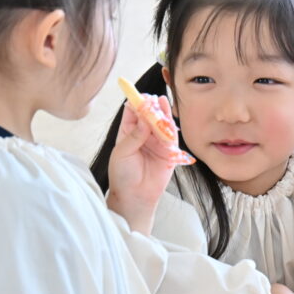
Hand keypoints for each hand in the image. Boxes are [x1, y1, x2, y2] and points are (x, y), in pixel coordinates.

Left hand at [106, 96, 178, 232]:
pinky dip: (171, 128)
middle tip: (152, 99)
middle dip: (151, 106)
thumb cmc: (122, 175)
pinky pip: (171, 137)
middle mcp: (143, 135)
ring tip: (162, 102)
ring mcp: (156, 143)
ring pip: (161, 124)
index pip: (132, 113)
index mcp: (127, 133)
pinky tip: (169, 118)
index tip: (139, 96)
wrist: (135, 197)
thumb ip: (134, 135)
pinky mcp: (168, 152)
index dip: (136, 103)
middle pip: (149, 115)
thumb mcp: (122, 153)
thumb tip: (144, 118)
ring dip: (162, 113)